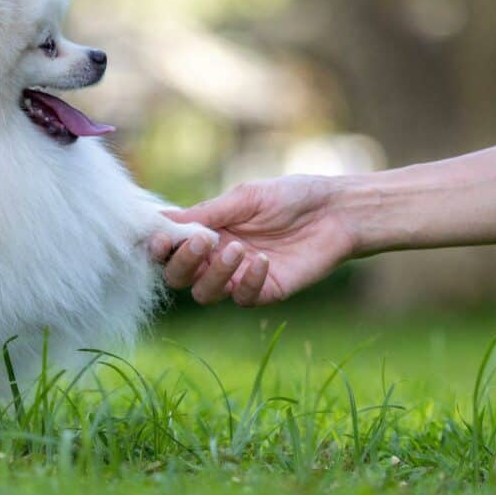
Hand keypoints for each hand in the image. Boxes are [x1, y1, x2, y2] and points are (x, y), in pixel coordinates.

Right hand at [147, 176, 356, 305]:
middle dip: (183, 262)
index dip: (159, 248)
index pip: (170, 247)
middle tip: (202, 242)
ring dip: (215, 273)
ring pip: (205, 293)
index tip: (159, 239)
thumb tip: (164, 219)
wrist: (336, 212)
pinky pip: (243, 297)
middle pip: (179, 276)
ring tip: (238, 249)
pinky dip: (249, 281)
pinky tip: (264, 261)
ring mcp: (240, 277)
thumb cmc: (291, 196)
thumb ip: (208, 213)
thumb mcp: (246, 197)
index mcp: (208, 230)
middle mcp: (218, 256)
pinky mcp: (265, 291)